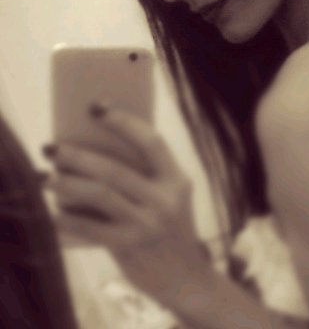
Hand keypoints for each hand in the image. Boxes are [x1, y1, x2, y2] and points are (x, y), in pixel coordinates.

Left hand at [44, 105, 211, 304]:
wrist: (186, 277)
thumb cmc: (171, 232)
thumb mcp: (170, 199)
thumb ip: (145, 179)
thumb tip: (94, 156)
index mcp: (177, 180)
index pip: (151, 142)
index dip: (122, 122)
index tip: (95, 107)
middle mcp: (165, 199)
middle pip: (115, 169)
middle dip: (78, 156)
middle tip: (52, 148)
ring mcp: (147, 223)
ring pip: (99, 195)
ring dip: (67, 184)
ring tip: (46, 178)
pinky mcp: (130, 246)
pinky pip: (90, 228)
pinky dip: (67, 219)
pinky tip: (51, 213)